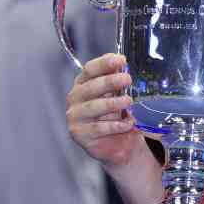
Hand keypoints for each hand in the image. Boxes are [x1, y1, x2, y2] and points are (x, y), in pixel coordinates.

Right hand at [66, 53, 144, 167]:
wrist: (119, 143)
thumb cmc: (117, 116)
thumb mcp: (119, 96)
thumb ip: (118, 82)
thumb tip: (124, 65)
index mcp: (83, 84)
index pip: (90, 70)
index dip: (104, 63)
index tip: (120, 59)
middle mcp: (75, 98)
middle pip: (91, 87)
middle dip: (110, 81)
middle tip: (127, 79)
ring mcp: (75, 116)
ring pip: (94, 107)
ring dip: (113, 103)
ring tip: (128, 101)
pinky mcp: (80, 134)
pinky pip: (98, 128)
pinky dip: (114, 125)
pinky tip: (127, 123)